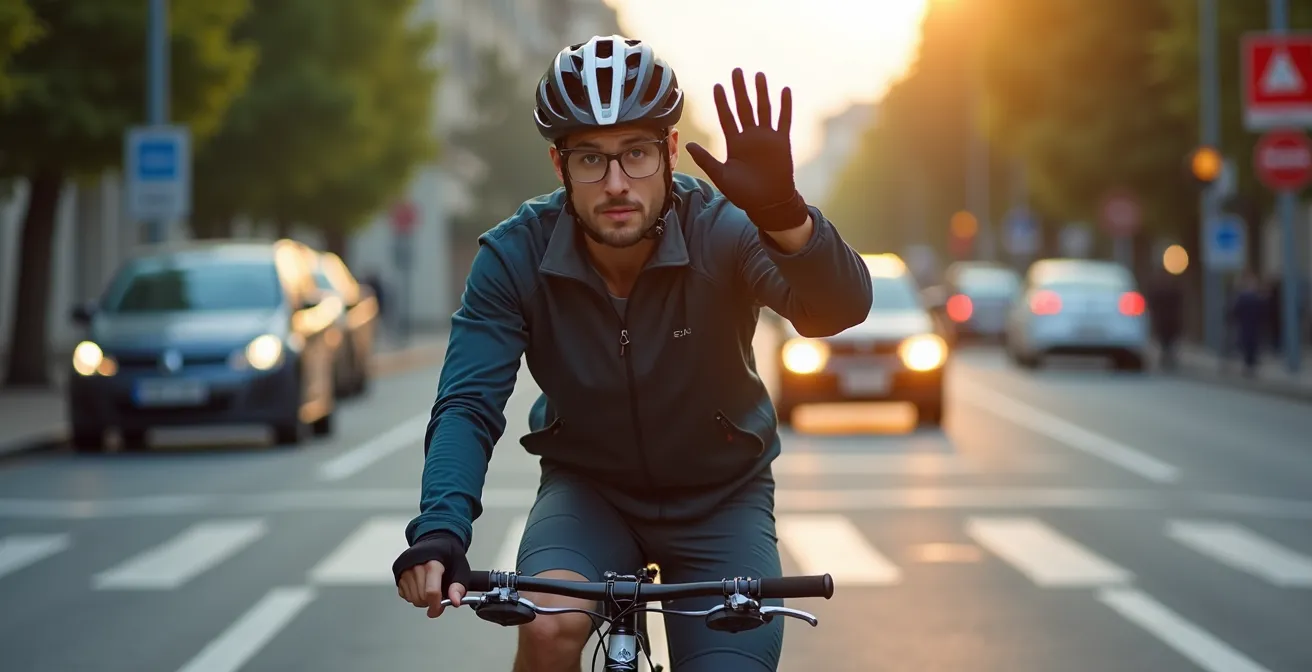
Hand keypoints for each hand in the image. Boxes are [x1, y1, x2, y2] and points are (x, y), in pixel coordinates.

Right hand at [392, 531, 469, 617]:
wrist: (435, 540)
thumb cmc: (448, 554)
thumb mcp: (461, 568)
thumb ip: (459, 586)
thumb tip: (455, 601)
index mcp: (433, 563)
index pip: (431, 591)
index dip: (436, 605)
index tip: (438, 609)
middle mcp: (416, 565)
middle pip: (421, 598)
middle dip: (430, 601)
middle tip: (438, 594)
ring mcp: (405, 568)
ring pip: (412, 598)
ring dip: (421, 599)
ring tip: (429, 587)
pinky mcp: (398, 572)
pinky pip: (404, 594)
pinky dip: (412, 595)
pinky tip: (420, 585)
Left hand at [686, 68, 806, 230]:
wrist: (768, 203)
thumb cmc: (744, 194)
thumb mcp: (721, 176)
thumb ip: (706, 160)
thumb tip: (688, 145)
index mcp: (734, 143)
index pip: (727, 117)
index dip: (722, 102)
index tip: (718, 86)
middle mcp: (750, 137)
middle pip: (744, 107)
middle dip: (740, 90)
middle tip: (737, 71)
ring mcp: (766, 138)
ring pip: (763, 109)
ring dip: (761, 92)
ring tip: (758, 75)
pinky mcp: (781, 142)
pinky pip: (784, 120)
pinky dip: (785, 106)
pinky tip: (784, 90)